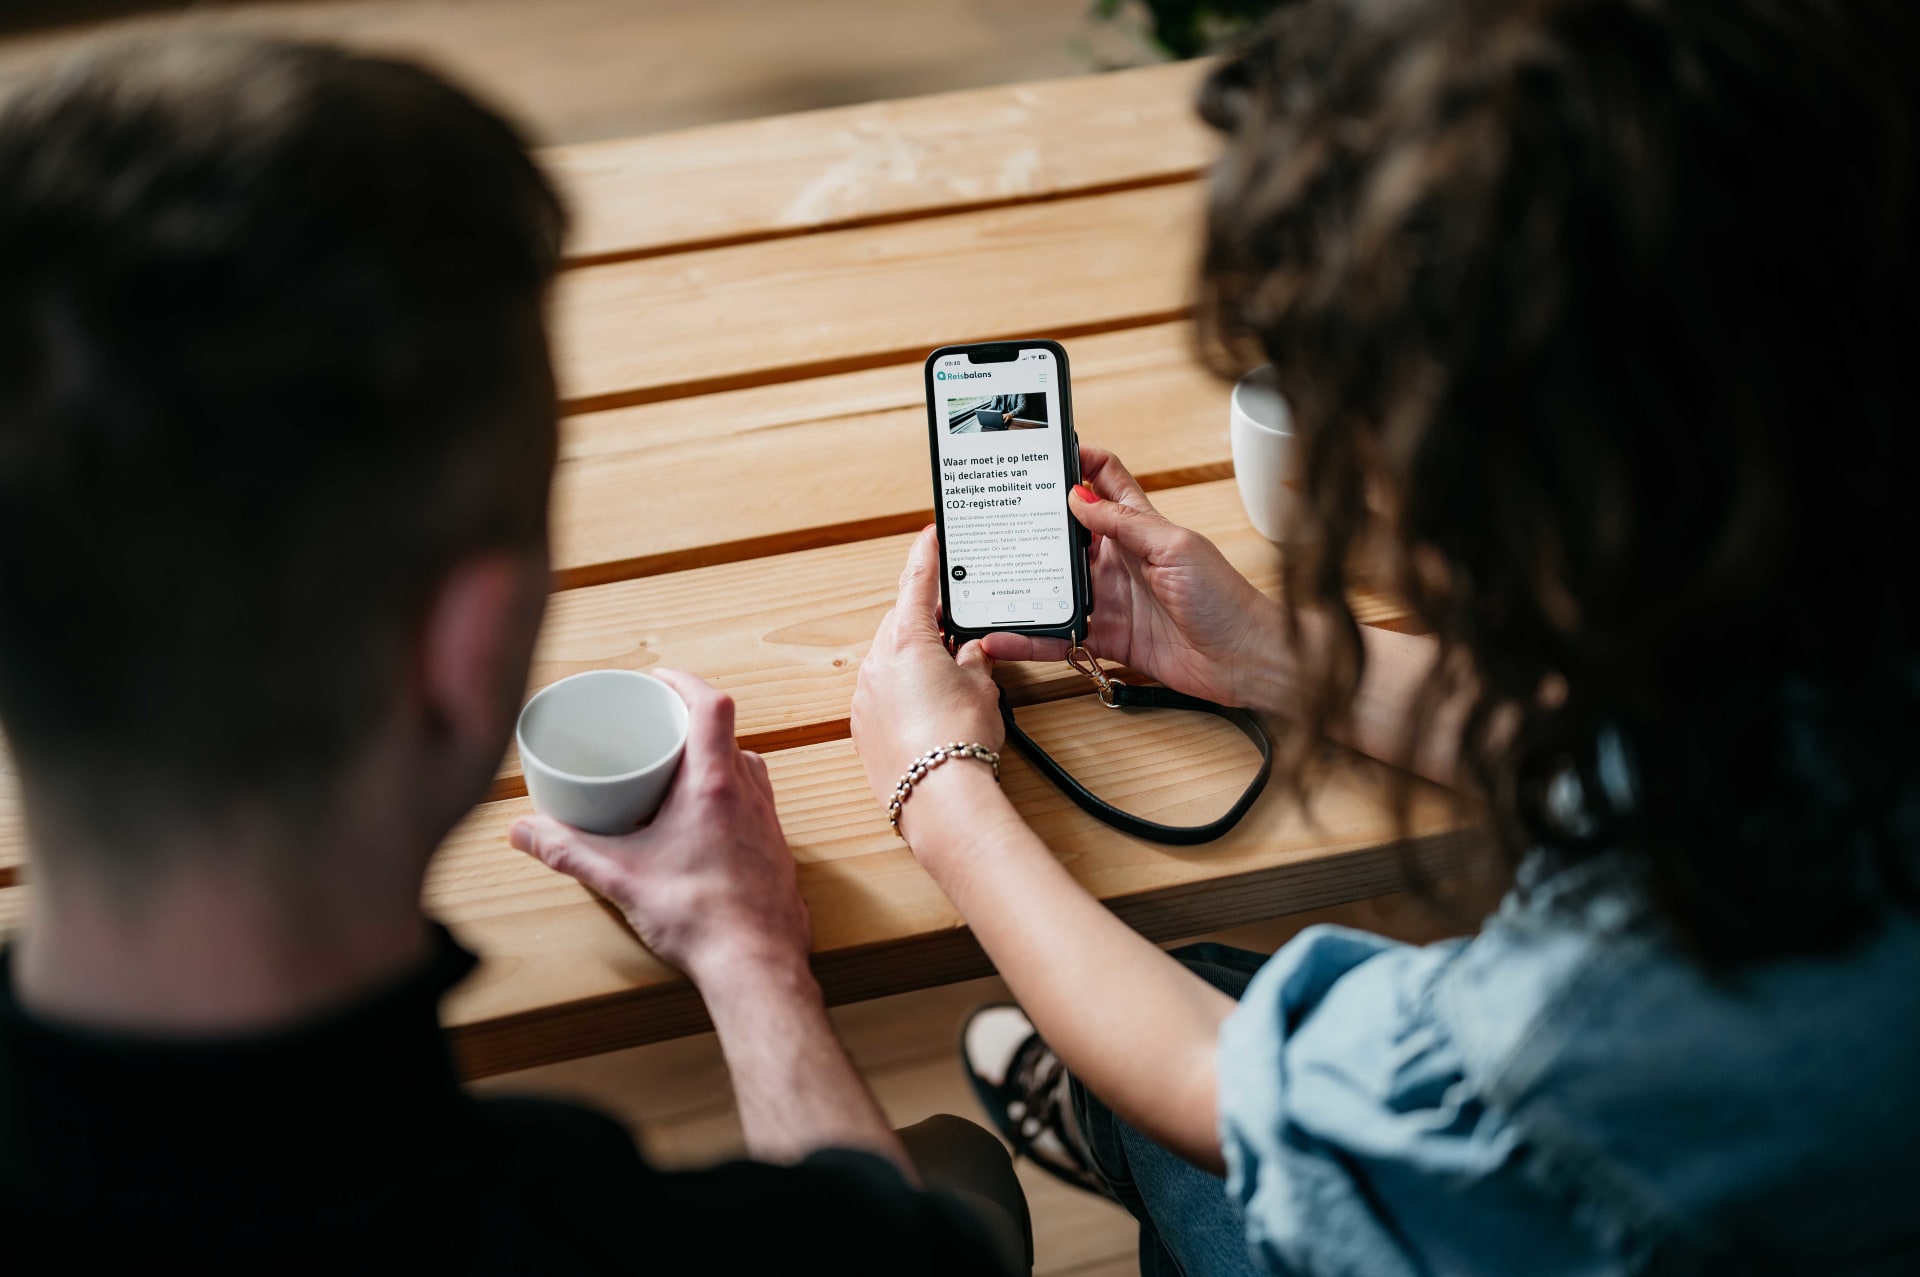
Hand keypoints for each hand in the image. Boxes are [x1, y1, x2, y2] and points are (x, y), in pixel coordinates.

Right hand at [509, 669, 808, 984]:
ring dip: (711, 758)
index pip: (712, 705)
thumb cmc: (698, 918)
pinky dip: (726, 791)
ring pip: (743, 765)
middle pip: (726, 732)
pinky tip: (698, 818)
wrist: (757, 964)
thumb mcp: (619, 878)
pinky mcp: (773, 846)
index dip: (685, 682)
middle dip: (689, 721)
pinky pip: (751, 798)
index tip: (658, 679)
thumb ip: (566, 850)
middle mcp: (748, 793)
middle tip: (655, 726)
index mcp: (714, 785)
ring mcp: (767, 819)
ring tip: (674, 769)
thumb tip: (522, 830)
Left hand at [850, 527, 1005, 836]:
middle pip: (900, 624)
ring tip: (949, 678)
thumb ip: (973, 659)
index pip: (916, 584)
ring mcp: (864, 696)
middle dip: (926, 622)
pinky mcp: (861, 727)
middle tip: (955, 627)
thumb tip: (969, 650)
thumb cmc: (960, 738)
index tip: (928, 535)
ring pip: (888, 660)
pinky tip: (928, 710)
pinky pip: (880, 694)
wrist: (938, 797)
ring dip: (914, 660)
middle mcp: (877, 662)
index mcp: (907, 640)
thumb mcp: (981, 687)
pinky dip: (901, 692)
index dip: (925, 557)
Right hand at [982, 445, 1278, 707]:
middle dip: (1031, 524)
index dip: (1076, 460)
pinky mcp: (1106, 637)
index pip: (1103, 480)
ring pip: (1054, 585)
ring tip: (983, 579)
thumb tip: (1079, 495)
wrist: (1243, 659)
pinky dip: (1030, 637)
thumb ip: (1125, 523)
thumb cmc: (1224, 598)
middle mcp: (1119, 559)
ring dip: (1022, 582)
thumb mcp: (1175, 546)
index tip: (1041, 451)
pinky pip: (1059, 636)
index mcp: (1140, 527)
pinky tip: (1003, 635)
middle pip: (1066, 534)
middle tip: (993, 517)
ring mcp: (1110, 598)